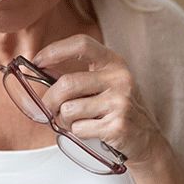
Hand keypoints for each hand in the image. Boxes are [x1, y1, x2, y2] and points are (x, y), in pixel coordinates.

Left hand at [33, 33, 166, 167]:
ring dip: (64, 120)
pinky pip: (78, 128)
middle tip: (49, 108)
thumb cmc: (118, 109)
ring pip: (68, 109)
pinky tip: (91, 130)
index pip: (81, 44)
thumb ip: (75, 77)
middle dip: (50, 100)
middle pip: (66, 83)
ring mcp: (120, 102)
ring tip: (77, 121)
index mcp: (114, 62)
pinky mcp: (118, 126)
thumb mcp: (102, 85)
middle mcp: (119, 78)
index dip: (55, 50)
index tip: (37, 61)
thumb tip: (40, 70)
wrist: (147, 140)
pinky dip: (77, 132)